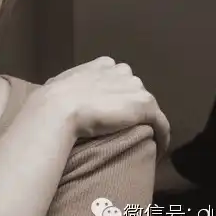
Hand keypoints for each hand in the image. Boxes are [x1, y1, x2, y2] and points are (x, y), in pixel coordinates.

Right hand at [33, 56, 169, 156]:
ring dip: (147, 122)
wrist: (59, 109)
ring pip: (148, 106)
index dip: (117, 96)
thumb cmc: (53, 99)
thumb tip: (61, 90)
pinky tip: (159, 150)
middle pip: (134, 90)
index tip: (113, 113)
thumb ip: (69, 84)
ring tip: (141, 142)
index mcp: (103, 65)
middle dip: (131, 107)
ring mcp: (135, 87)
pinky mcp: (144, 105)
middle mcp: (122, 71)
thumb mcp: (59, 84)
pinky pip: (161, 122)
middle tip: (125, 129)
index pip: (118, 78)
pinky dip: (162, 136)